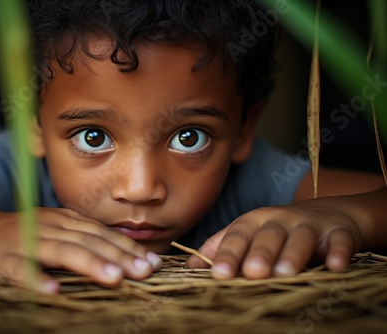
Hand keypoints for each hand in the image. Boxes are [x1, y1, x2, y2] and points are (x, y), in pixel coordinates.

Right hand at [0, 208, 161, 292]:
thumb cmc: (18, 234)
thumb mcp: (53, 230)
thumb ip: (80, 238)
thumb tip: (117, 255)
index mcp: (63, 221)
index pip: (101, 233)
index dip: (127, 246)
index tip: (152, 261)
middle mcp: (49, 227)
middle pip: (88, 240)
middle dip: (119, 255)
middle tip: (146, 271)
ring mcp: (25, 242)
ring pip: (60, 251)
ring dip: (89, 264)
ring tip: (115, 278)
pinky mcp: (0, 259)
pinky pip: (19, 270)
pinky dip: (35, 279)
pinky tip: (53, 292)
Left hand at [185, 199, 361, 278]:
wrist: (326, 215)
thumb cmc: (276, 231)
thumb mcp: (247, 234)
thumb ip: (220, 248)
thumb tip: (188, 267)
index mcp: (252, 222)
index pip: (236, 237)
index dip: (228, 255)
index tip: (219, 275)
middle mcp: (278, 221)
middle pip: (267, 236)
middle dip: (259, 254)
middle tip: (252, 273)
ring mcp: (309, 225)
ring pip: (300, 238)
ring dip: (292, 254)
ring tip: (284, 272)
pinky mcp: (338, 233)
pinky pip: (339, 241)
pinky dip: (338, 252)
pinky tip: (334, 265)